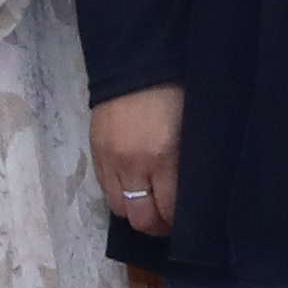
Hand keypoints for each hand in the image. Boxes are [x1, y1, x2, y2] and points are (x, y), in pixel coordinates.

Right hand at [91, 82, 184, 234]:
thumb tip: (190, 196)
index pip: (168, 210)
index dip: (178, 223)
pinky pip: (105, 190)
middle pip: (140, 218)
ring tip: (151, 205)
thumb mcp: (192, 128)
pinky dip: (121, 195)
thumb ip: (187, 164)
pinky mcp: (95, 153)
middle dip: (156, 226)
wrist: (136, 61)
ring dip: (136, 211)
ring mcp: (110, 160)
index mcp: (163, 156)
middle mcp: (133, 164)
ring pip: (120, 208)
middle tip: (169, 221)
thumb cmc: (176, 91)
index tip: (188, 223)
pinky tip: (134, 187)